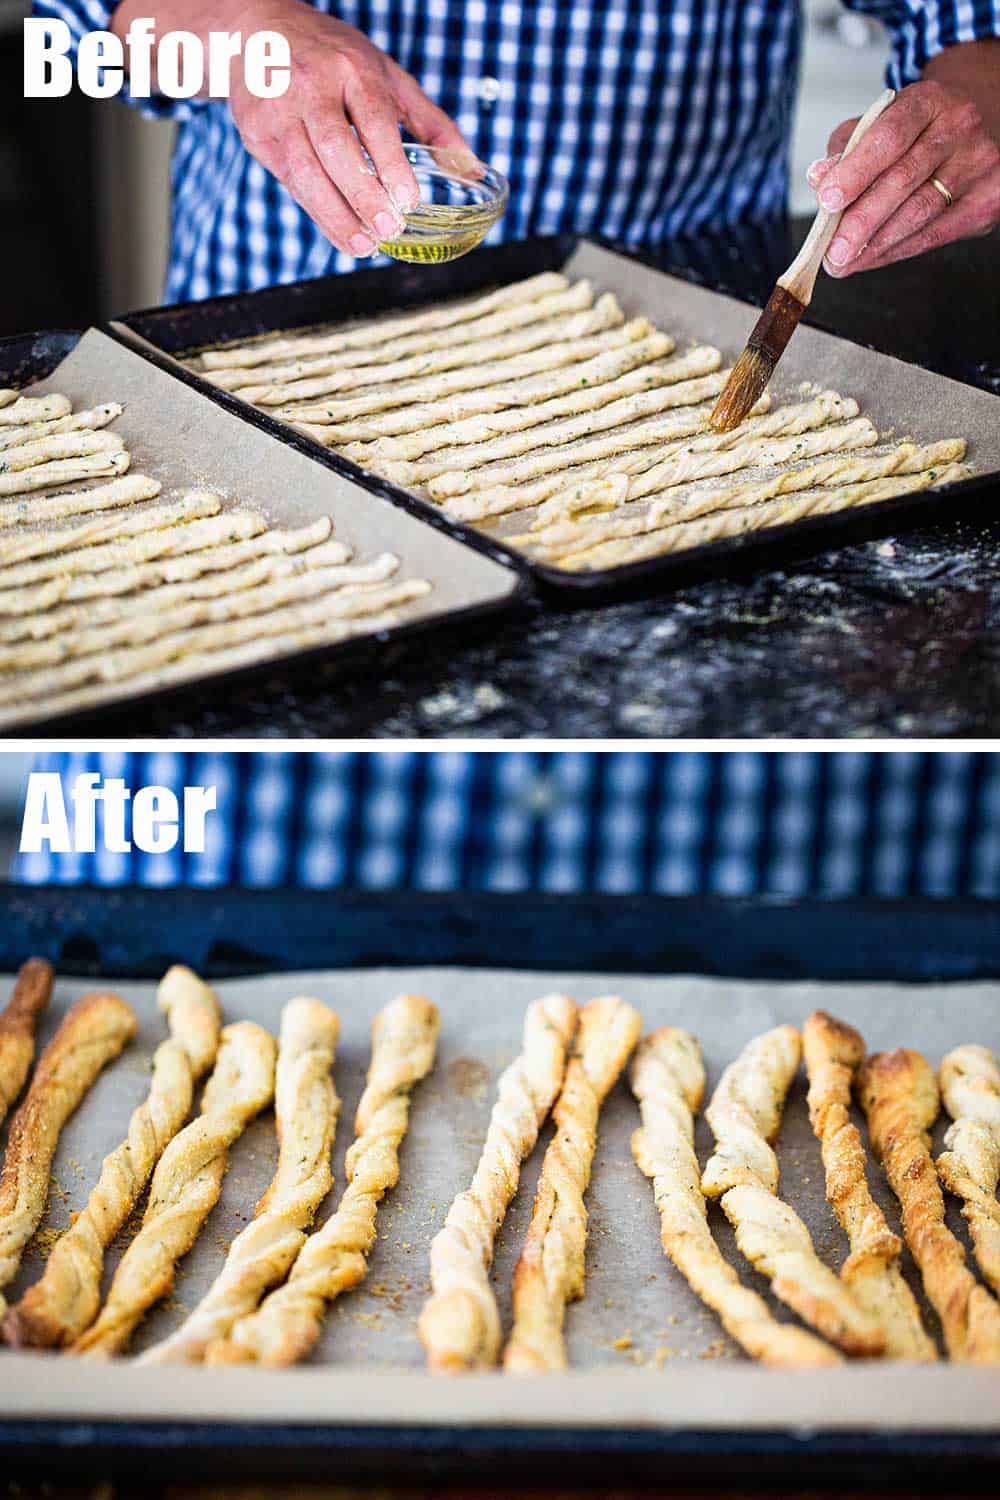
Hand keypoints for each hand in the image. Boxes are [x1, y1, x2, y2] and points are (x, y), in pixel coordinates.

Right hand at [229, 0, 474, 255]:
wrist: (259, 34)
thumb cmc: (336, 60)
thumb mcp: (387, 75)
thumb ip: (430, 122)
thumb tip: (471, 168)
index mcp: (350, 67)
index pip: (373, 118)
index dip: (390, 163)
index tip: (408, 200)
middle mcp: (310, 85)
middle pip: (335, 148)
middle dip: (362, 195)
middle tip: (388, 229)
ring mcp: (278, 110)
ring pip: (305, 171)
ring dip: (336, 215)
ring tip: (364, 245)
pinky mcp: (258, 134)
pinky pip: (290, 181)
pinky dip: (317, 212)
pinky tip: (341, 232)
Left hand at [807, 78, 999, 275]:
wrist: (982, 124)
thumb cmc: (919, 130)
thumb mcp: (881, 122)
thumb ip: (848, 147)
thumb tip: (819, 177)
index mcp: (929, 101)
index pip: (890, 136)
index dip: (856, 171)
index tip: (827, 200)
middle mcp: (960, 127)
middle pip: (905, 179)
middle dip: (863, 220)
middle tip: (834, 250)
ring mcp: (979, 163)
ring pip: (922, 211)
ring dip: (877, 244)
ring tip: (844, 262)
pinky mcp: (988, 199)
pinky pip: (936, 233)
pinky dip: (898, 250)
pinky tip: (872, 258)